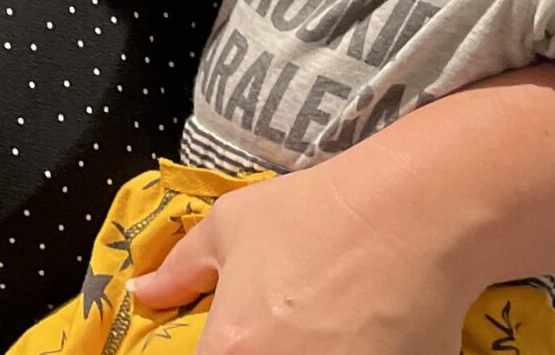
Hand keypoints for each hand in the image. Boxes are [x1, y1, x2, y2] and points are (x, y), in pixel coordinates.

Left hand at [125, 163, 474, 352]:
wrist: (412, 216)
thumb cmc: (312, 214)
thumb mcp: (229, 227)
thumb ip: (179, 270)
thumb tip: (142, 293)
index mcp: (232, 351)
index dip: (212, 354)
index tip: (225, 342)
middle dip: (260, 352)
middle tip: (277, 332)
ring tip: (320, 331)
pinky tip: (357, 339)